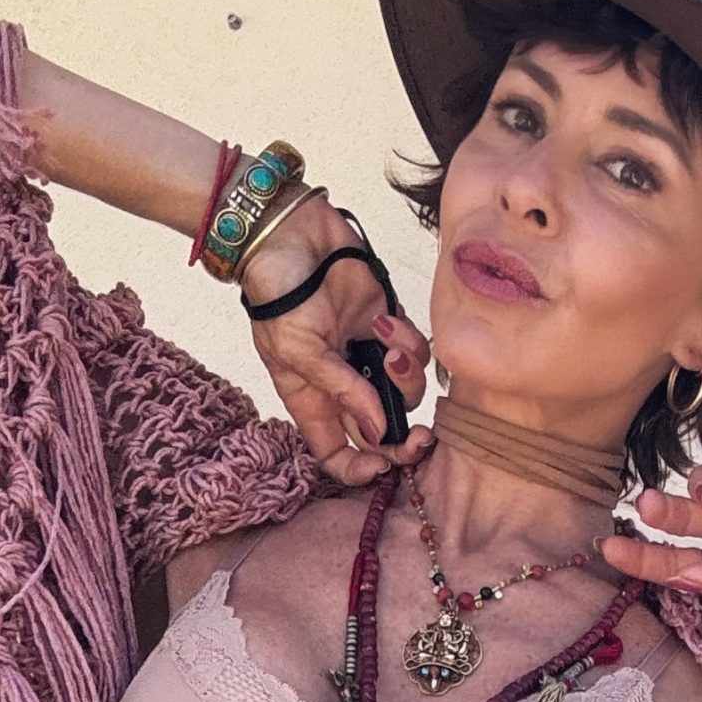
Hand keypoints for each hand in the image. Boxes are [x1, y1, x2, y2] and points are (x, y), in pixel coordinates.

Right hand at [235, 189, 435, 487]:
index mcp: (312, 400)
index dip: (359, 469)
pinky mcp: (386, 324)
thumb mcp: (299, 350)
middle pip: (382, 431)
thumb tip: (377, 431)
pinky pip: (414, 349)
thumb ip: (342, 390)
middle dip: (405, 438)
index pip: (336, 452)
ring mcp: (366, 355)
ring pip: (405, 390)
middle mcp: (342, 384)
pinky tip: (385, 321)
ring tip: (387, 345)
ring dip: (406, 375)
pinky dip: (408, 340)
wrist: (289, 232)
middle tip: (422, 436)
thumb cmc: (279, 293)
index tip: (383, 466)